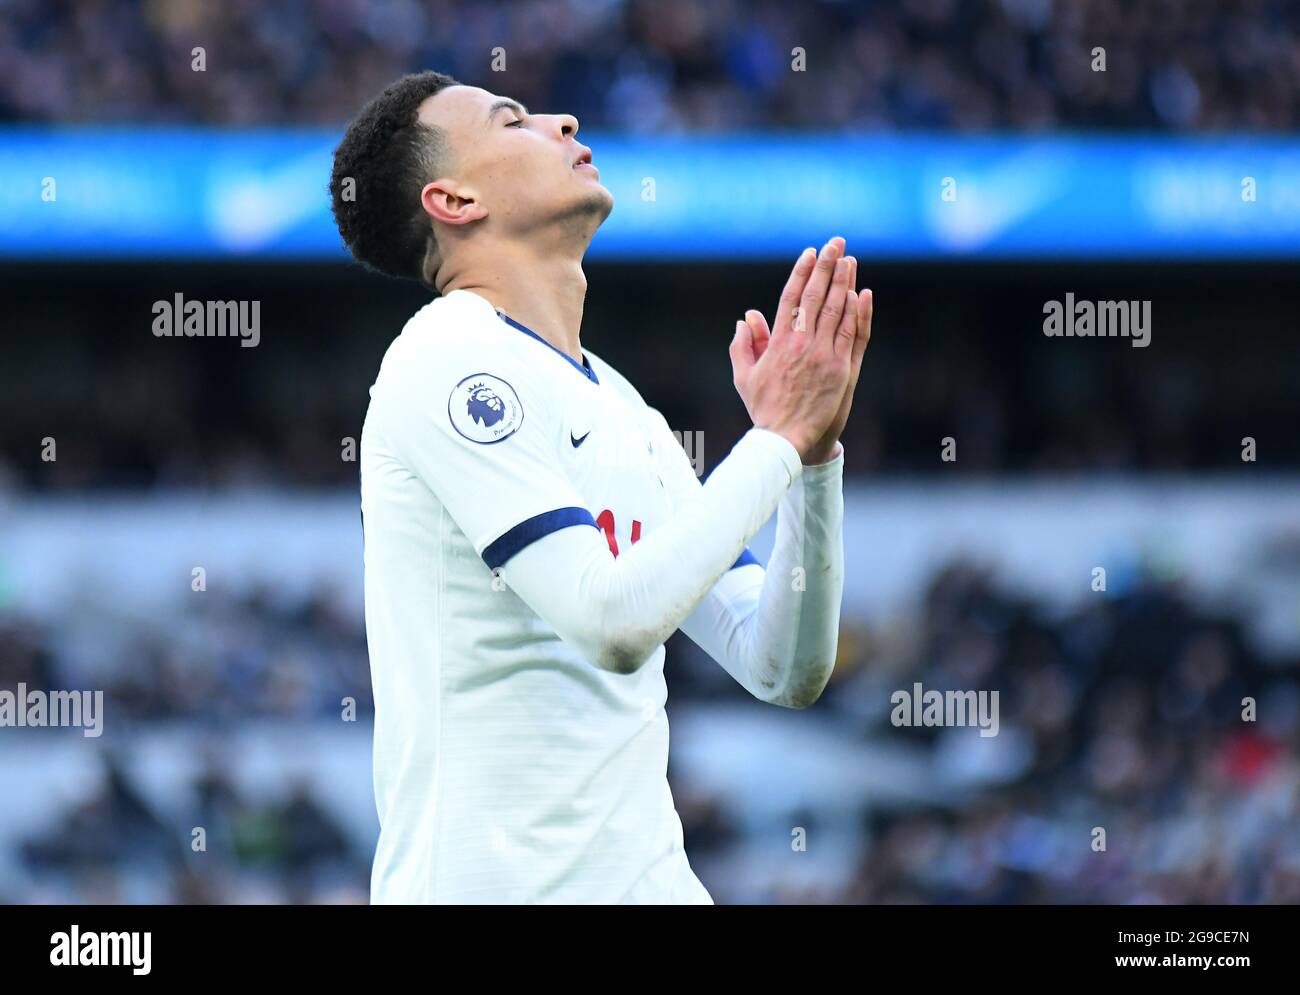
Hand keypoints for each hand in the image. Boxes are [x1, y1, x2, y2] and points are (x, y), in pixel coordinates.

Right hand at [730, 238, 870, 462]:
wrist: (786, 438)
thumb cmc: (764, 409)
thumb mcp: (744, 376)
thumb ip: (744, 345)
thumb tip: (745, 318)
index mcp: (778, 343)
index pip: (791, 298)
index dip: (801, 272)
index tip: (809, 252)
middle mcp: (802, 344)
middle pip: (816, 296)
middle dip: (827, 266)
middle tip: (836, 243)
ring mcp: (825, 355)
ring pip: (837, 310)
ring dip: (844, 282)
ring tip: (849, 260)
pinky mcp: (842, 369)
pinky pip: (852, 334)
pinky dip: (857, 312)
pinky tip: (861, 294)